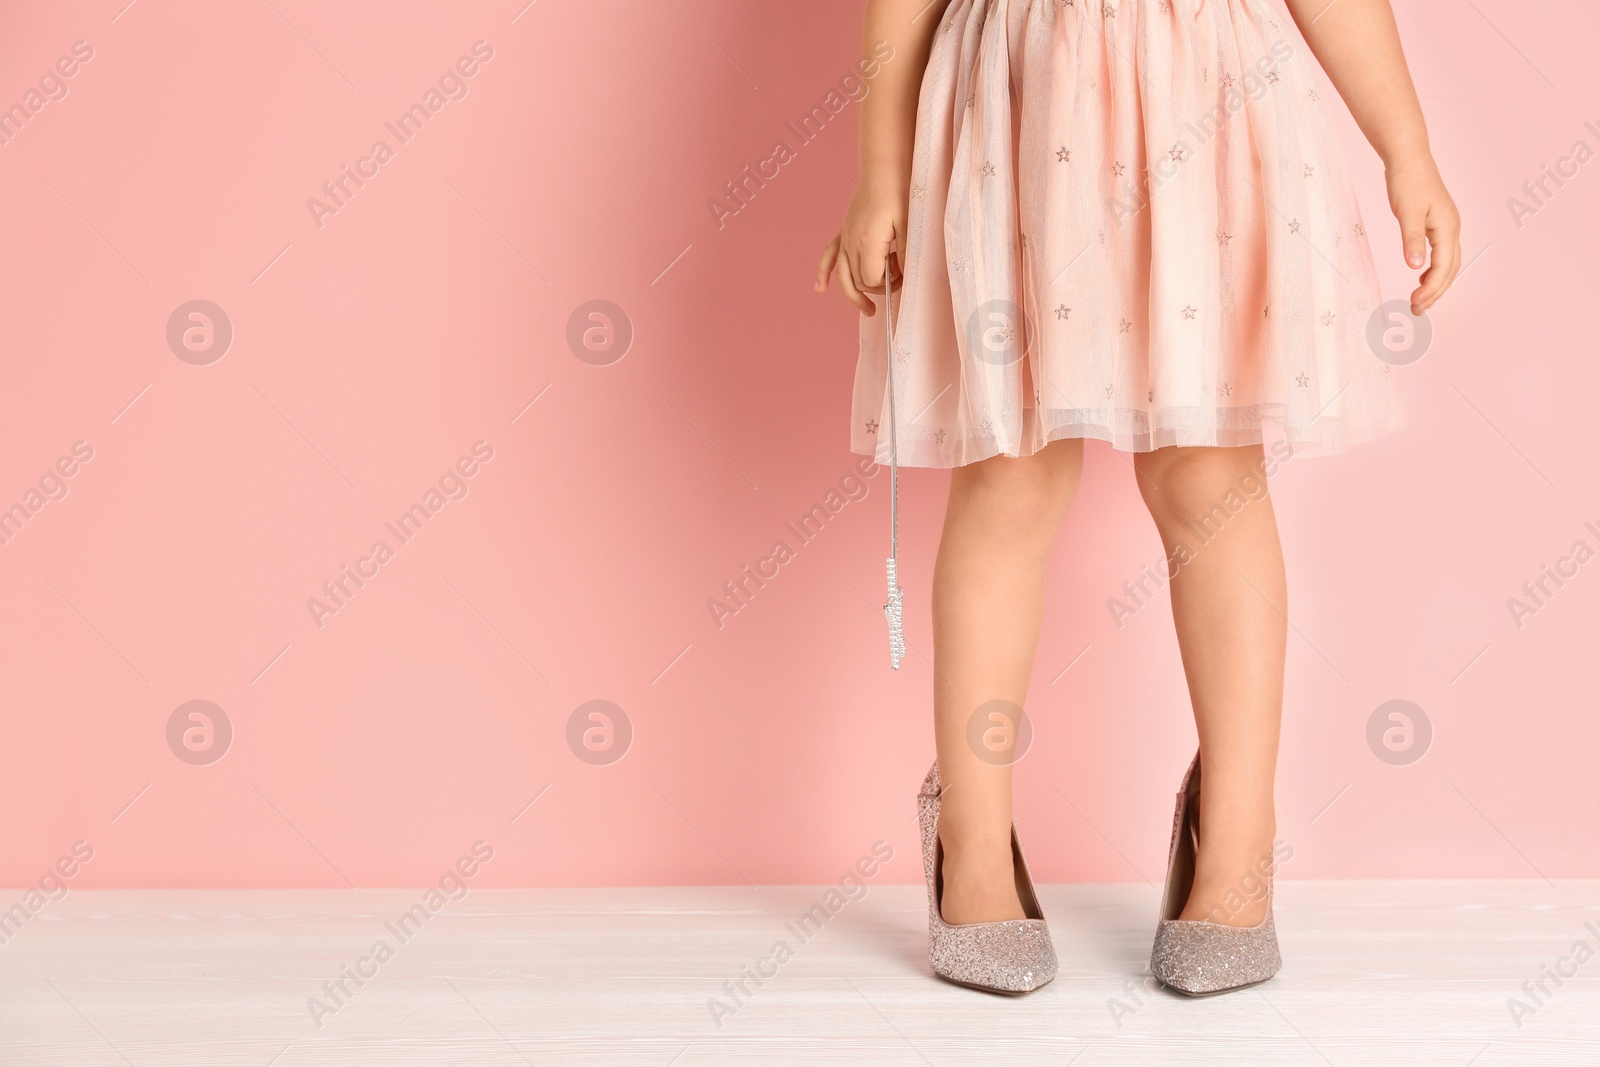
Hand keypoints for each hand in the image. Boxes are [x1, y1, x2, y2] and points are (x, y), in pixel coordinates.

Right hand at [816, 173, 907, 314]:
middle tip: (899, 279)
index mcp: (867, 243)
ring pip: (843, 275)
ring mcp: (845, 237)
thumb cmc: (899, 192)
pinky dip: (823, 273)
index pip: (871, 281)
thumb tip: (905, 277)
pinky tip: (820, 288)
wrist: (885, 167)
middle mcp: (851, 243)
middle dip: (878, 288)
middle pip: (858, 281)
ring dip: (854, 293)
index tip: (903, 275)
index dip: (888, 286)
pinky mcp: (844, 230)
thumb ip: (907, 255)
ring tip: (868, 309)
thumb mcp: (910, 226)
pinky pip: (828, 256)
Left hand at [1385, 155, 1460, 315]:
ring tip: (1420, 300)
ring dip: (1436, 283)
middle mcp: (1452, 228)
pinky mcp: (1438, 224)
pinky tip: (1421, 277)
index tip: (1415, 304)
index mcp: (1447, 228)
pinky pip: (1442, 253)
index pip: (1444, 267)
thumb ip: (1412, 240)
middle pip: (1450, 269)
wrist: (1409, 158)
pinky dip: (1434, 270)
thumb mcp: (1406, 212)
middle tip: (1416, 309)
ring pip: (1448, 263)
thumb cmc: (1408, 181)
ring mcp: (1447, 226)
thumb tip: (1415, 267)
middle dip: (1436, 292)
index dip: (1431, 289)